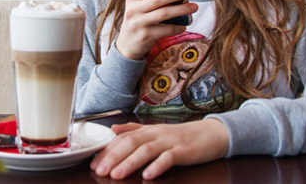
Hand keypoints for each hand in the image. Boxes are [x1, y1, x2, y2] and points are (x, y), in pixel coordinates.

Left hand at [90, 119, 229, 179]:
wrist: (212, 134)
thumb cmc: (182, 136)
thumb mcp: (156, 131)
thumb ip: (135, 130)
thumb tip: (113, 129)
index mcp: (148, 130)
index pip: (123, 138)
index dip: (107, 150)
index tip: (93, 162)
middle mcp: (157, 134)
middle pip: (131, 143)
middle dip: (113, 157)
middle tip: (99, 170)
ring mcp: (170, 142)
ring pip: (147, 150)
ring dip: (130, 163)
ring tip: (117, 175)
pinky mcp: (184, 151)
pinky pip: (169, 158)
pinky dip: (158, 166)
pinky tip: (148, 175)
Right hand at [115, 0, 197, 59]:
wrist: (127, 46)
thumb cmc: (138, 21)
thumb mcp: (137, 7)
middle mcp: (133, 10)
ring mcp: (139, 24)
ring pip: (164, 14)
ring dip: (182, 9)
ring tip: (194, 6)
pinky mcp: (146, 36)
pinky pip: (166, 30)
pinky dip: (177, 27)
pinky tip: (184, 26)